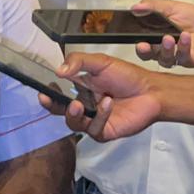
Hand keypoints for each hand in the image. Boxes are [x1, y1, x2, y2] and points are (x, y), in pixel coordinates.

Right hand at [39, 53, 161, 142]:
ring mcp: (94, 120)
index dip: (49, 94)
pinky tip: (108, 103)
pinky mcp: (105, 131)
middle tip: (49, 99)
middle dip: (53, 106)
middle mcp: (85, 106)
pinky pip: (94, 129)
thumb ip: (78, 62)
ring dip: (73, 114)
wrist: (150, 91)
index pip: (58, 94)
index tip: (43, 90)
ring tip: (78, 104)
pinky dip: (99, 116)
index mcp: (80, 89)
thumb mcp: (100, 62)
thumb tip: (58, 71)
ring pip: (74, 123)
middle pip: (61, 111)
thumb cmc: (127, 76)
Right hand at [132, 0, 193, 67]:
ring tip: (168, 38)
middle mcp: (163, 49)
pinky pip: (183, 57)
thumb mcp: (174, 7)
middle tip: (143, 45)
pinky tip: (185, 37)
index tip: (129, 32)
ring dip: (165, 49)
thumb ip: (154, 7)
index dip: (134, 38)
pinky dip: (183, 46)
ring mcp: (176, 56)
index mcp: (156, 36)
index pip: (140, 39)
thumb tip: (136, 6)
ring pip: (164, 58)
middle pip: (147, 54)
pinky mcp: (189, 61)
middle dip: (143, 50)